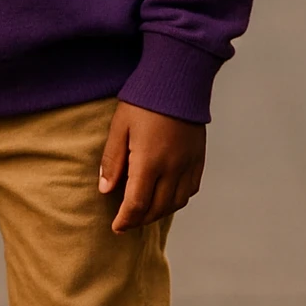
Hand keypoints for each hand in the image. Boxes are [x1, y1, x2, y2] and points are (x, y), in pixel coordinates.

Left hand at [99, 101, 205, 232]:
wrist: (178, 79)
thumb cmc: (144, 100)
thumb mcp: (119, 127)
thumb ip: (112, 161)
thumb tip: (106, 190)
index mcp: (149, 161)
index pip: (137, 204)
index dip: (126, 220)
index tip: (116, 227)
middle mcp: (172, 167)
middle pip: (157, 208)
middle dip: (140, 219)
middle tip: (127, 221)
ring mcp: (188, 163)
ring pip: (176, 202)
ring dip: (159, 212)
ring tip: (144, 211)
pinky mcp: (199, 157)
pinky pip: (191, 189)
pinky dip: (177, 199)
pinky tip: (166, 196)